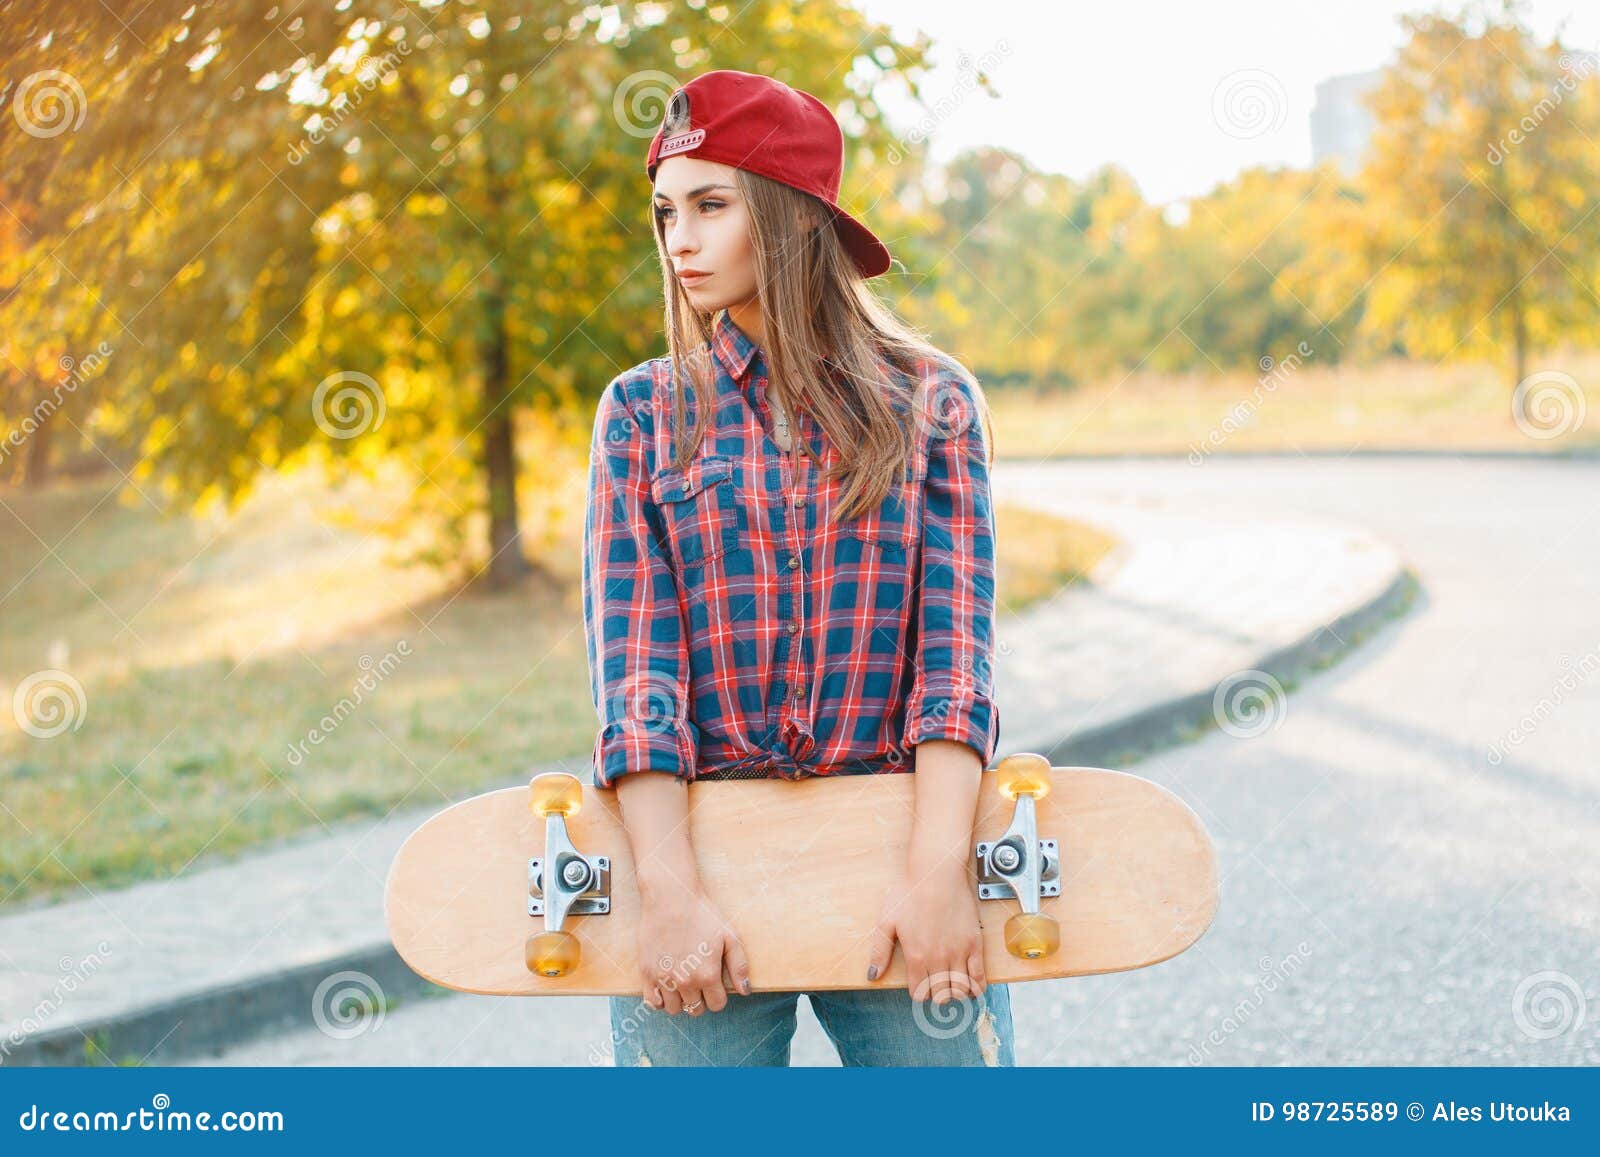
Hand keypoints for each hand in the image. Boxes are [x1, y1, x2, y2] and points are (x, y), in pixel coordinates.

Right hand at [636, 882, 751, 1015]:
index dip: (718, 996)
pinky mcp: (647, 973)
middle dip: (701, 999)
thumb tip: (745, 991)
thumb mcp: (729, 936)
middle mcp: (685, 981)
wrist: (671, 897)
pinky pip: (653, 1002)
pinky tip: (666, 987)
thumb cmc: (702, 914)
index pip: (716, 1004)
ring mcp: (664, 979)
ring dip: (681, 1000)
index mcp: (707, 975)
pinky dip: (660, 1000)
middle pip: (696, 1009)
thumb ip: (739, 966)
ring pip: (674, 1009)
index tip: (715, 985)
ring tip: (683, 983)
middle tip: (699, 982)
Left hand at [864, 852, 986, 1004]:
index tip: (919, 983)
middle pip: (941, 996)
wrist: (937, 873)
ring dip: (955, 993)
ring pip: (960, 990)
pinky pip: (979, 977)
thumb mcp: (886, 921)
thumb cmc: (910, 892)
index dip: (918, 992)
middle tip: (935, 985)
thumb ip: (879, 951)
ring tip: (951, 985)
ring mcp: (958, 953)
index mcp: (916, 956)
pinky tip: (971, 986)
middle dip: (936, 995)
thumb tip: (872, 975)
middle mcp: (938, 959)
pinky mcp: (974, 944)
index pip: (919, 993)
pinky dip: (976, 987)